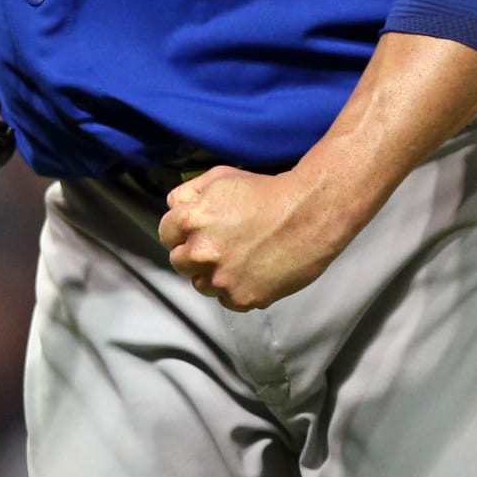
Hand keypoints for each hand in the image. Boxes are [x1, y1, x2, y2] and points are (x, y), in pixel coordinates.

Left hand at [158, 164, 355, 311]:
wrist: (311, 213)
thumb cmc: (268, 190)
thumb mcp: (222, 176)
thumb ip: (189, 191)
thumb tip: (174, 206)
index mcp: (192, 220)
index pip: (166, 234)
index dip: (182, 230)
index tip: (197, 230)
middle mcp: (202, 252)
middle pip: (179, 261)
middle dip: (194, 253)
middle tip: (219, 244)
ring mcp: (222, 278)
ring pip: (201, 284)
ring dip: (213, 274)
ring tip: (237, 259)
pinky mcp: (243, 297)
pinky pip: (226, 300)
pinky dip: (236, 289)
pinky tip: (252, 271)